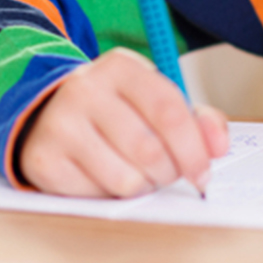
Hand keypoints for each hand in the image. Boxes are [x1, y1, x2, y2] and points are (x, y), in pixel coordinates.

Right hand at [17, 47, 228, 197]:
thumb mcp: (154, 101)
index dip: (194, 149)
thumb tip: (218, 146)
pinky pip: (96, 195)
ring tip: (137, 173)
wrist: (48, 116)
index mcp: (121, 67)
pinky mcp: (44, 159)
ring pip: (126, 178)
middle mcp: (85, 89)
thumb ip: (196, 119)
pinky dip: (110, 195)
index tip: (203, 172)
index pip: (169, 110)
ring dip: (142, 186)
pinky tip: (105, 176)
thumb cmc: (116, 111)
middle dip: (170, 173)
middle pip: (150, 150)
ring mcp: (60, 124)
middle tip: (168, 174)